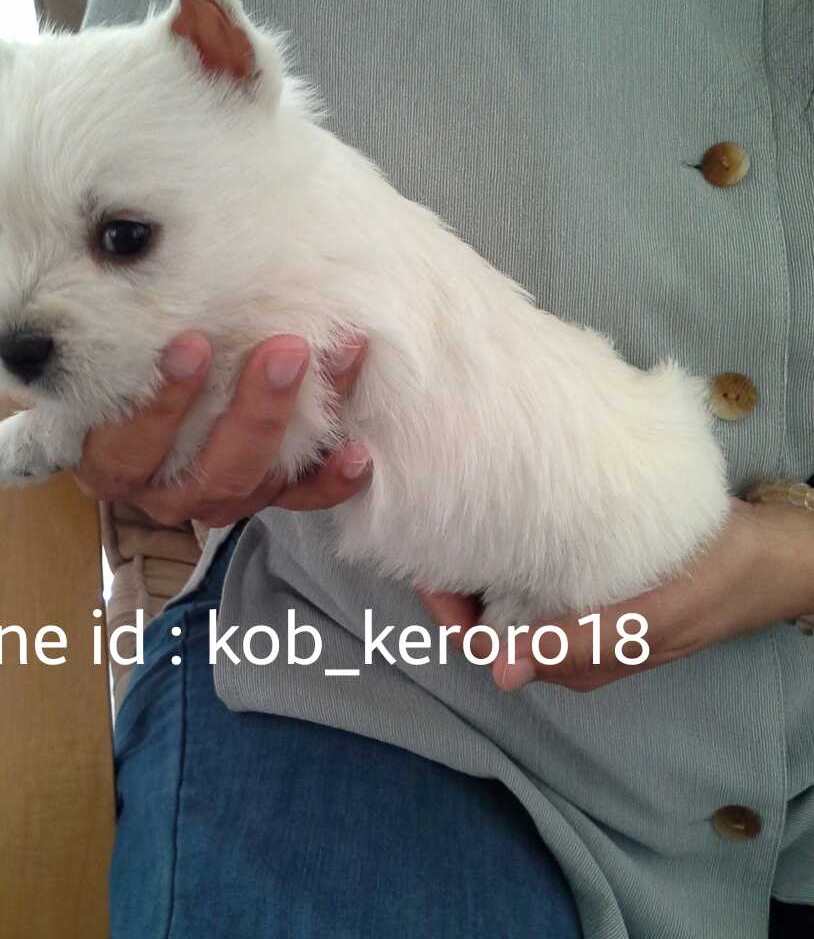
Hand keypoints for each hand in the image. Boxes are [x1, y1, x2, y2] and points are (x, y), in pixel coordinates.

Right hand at [75, 332, 370, 526]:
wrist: (140, 421)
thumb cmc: (122, 373)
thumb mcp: (113, 357)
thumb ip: (124, 332)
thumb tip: (136, 250)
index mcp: (115, 463)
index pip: (128, 447)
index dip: (161, 403)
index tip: (191, 343)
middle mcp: (164, 491)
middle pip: (209, 470)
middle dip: (254, 411)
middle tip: (285, 349)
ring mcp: (215, 500)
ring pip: (258, 481)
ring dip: (301, 424)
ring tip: (339, 361)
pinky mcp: (261, 500)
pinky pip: (300, 501)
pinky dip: (331, 480)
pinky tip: (358, 450)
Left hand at [419, 499, 813, 692]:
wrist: (767, 557)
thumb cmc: (707, 584)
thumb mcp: (645, 618)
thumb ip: (575, 643)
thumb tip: (501, 675)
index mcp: (572, 661)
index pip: (486, 644)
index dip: (448, 610)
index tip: (426, 561)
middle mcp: (566, 644)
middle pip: (490, 621)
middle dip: (456, 585)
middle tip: (433, 527)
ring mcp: (580, 614)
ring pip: (510, 598)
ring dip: (481, 567)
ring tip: (458, 518)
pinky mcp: (594, 586)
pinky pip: (536, 577)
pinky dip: (512, 554)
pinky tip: (503, 520)